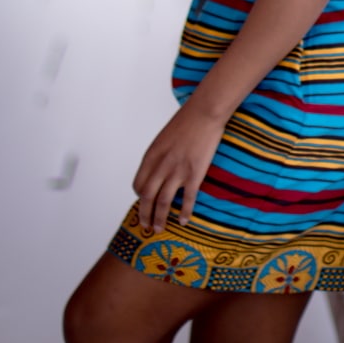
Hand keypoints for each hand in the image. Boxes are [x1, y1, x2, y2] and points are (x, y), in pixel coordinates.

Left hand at [133, 101, 223, 232]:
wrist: (204, 112)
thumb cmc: (187, 121)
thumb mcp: (164, 137)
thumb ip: (159, 156)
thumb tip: (159, 170)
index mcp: (151, 155)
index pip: (138, 184)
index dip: (139, 197)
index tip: (144, 204)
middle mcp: (161, 165)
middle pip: (147, 197)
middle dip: (145, 215)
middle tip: (147, 226)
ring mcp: (178, 171)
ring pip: (163, 202)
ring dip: (160, 219)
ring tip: (159, 229)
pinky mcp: (194, 174)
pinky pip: (188, 199)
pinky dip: (185, 213)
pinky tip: (184, 222)